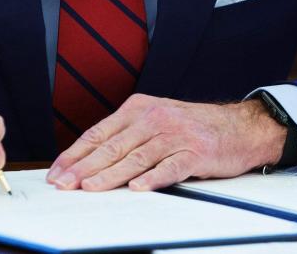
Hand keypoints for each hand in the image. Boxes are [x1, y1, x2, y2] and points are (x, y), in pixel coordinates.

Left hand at [46, 93, 286, 191]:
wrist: (240, 127)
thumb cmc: (192, 128)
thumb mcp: (156, 121)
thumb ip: (126, 136)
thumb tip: (87, 162)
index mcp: (139, 108)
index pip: (98, 132)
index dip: (75, 154)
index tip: (56, 172)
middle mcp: (154, 118)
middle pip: (113, 146)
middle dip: (84, 167)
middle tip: (63, 184)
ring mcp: (175, 135)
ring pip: (136, 157)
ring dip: (111, 175)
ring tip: (90, 188)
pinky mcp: (195, 152)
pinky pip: (170, 167)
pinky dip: (153, 178)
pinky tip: (138, 188)